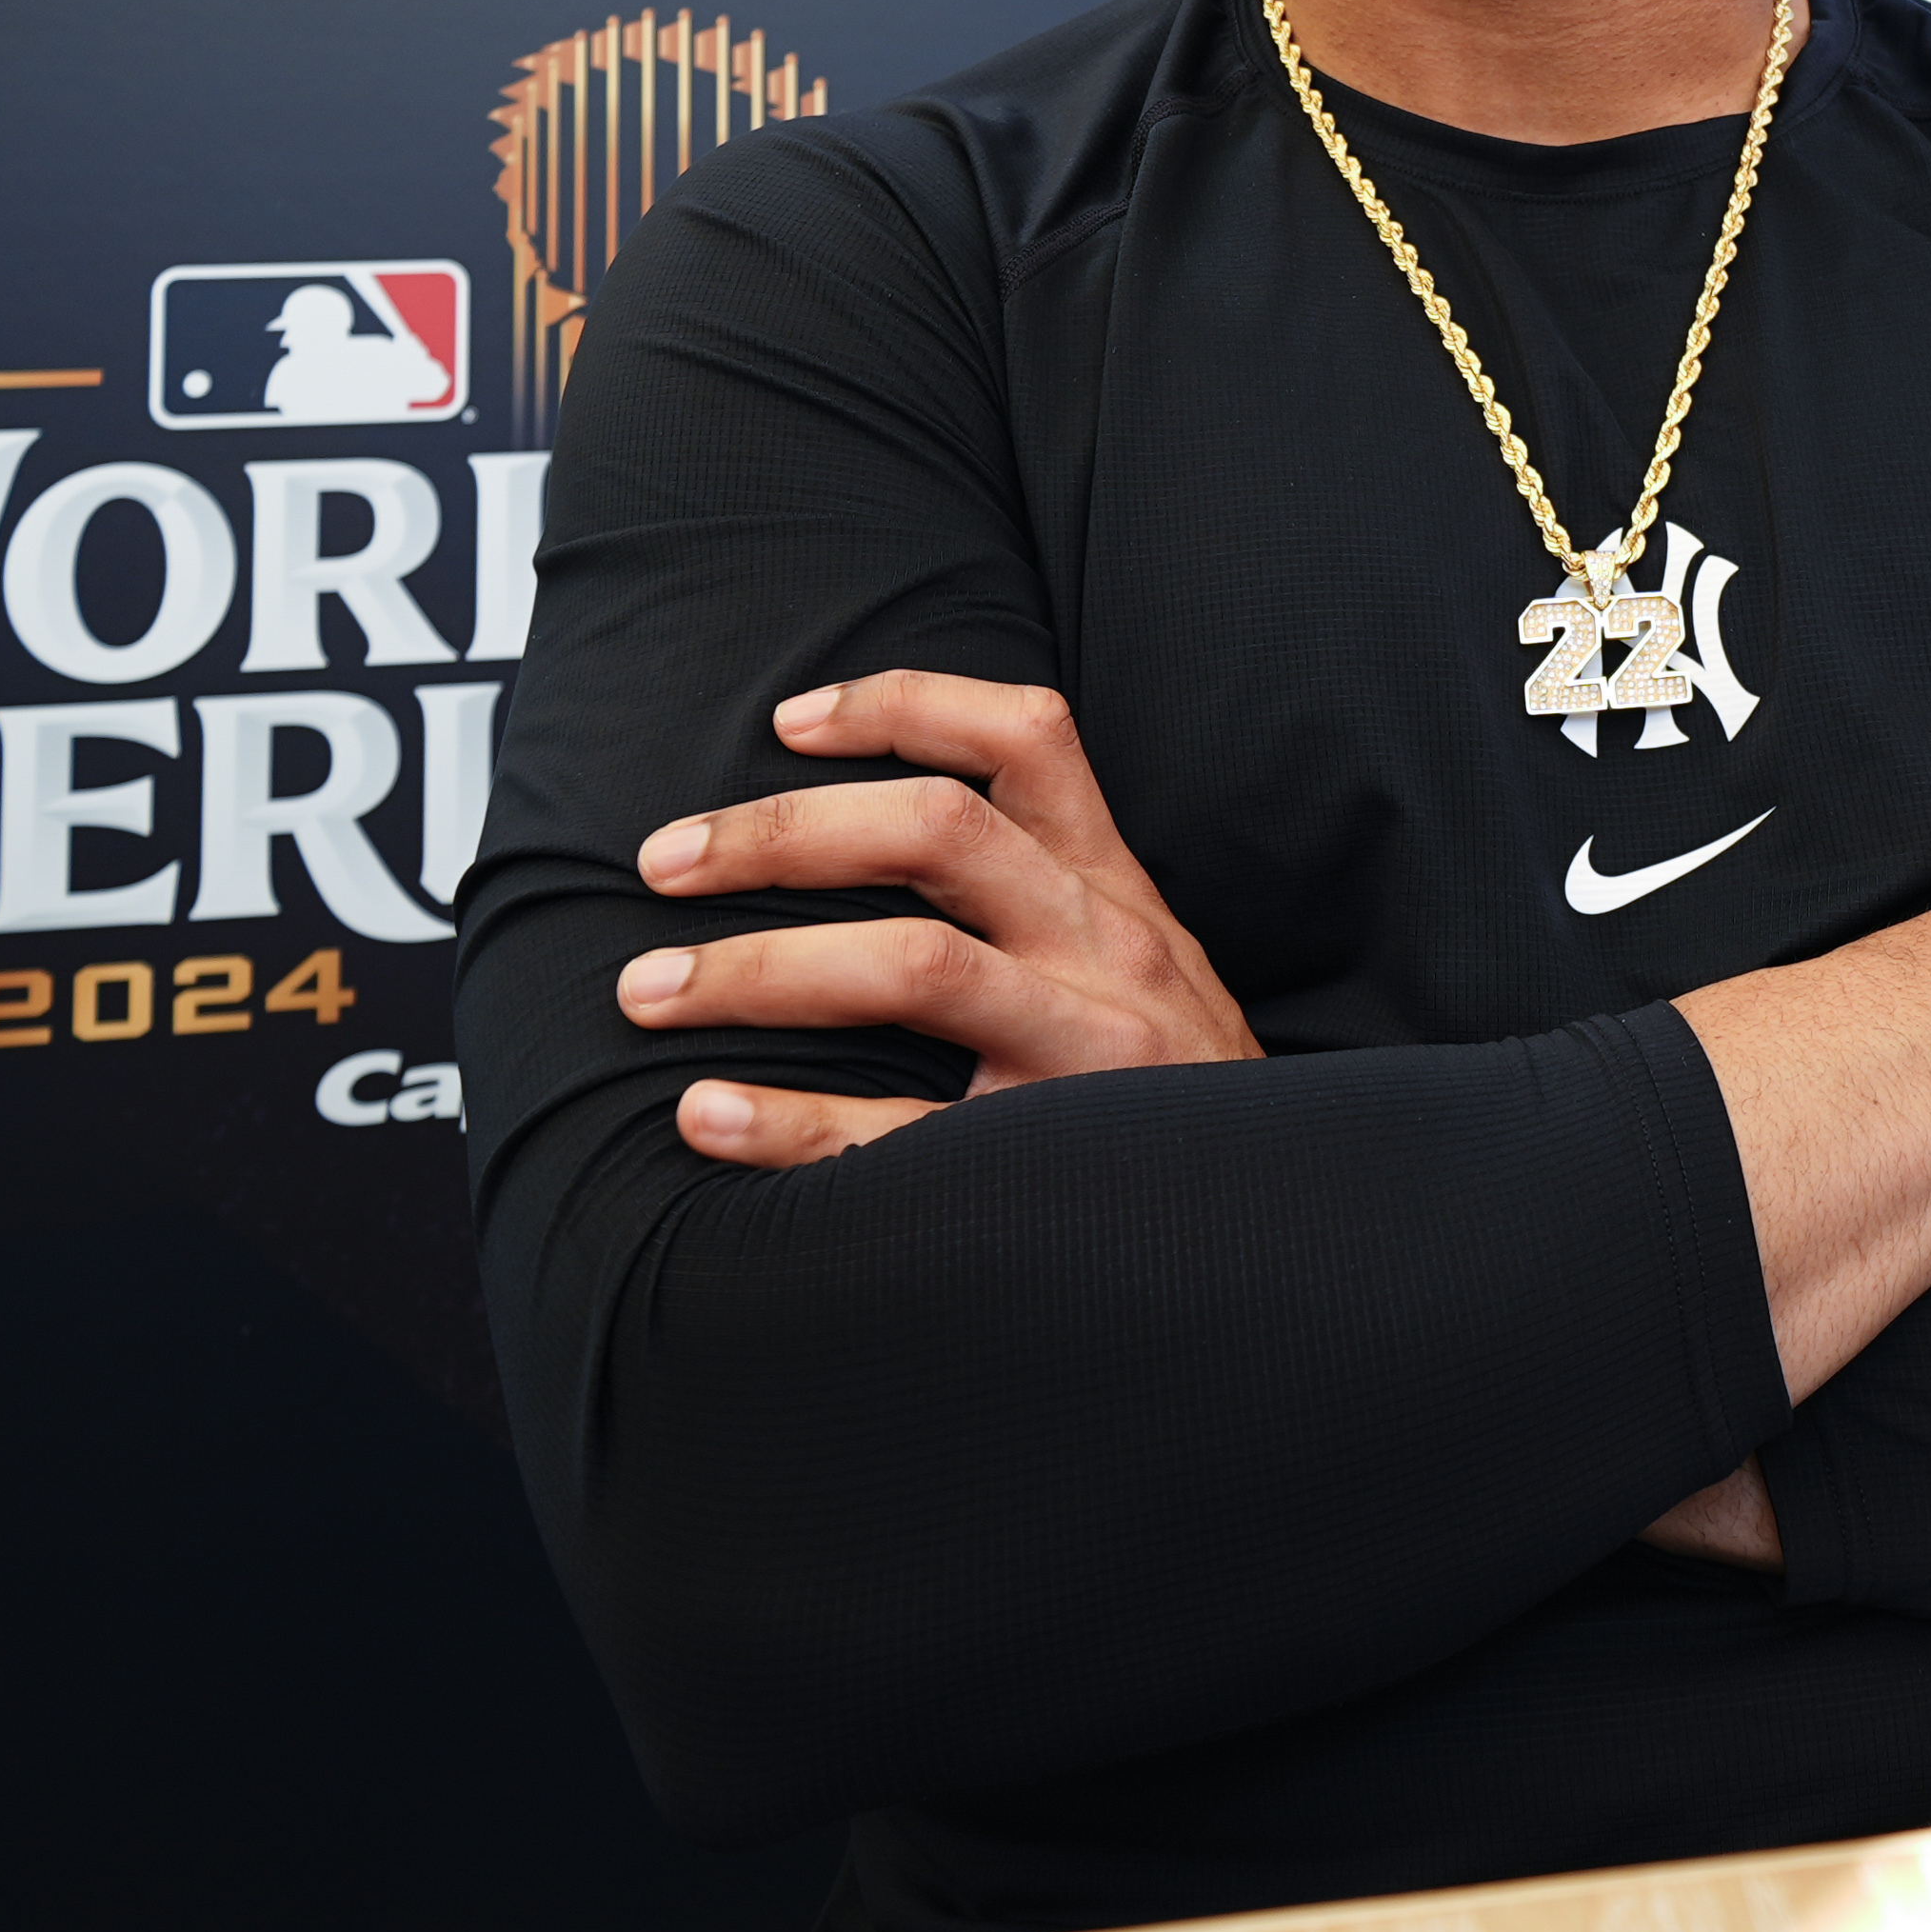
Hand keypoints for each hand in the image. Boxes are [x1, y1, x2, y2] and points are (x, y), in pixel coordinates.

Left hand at [619, 671, 1260, 1167]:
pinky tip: (706, 1118)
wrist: (1285, 1227)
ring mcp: (1088, 1052)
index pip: (1026, 740)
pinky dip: (791, 1123)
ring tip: (646, 989)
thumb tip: (874, 833)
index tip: (788, 721)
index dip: (903, 704)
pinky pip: (901, 1132)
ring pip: (912, 963)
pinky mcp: (1054, 1161)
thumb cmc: (1175, 1091)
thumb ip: (1048, 898)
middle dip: (779, 833)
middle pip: (938, 830)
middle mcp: (1108, 949)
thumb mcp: (1141, 966)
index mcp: (1115, 890)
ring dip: (755, 967)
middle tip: (660, 861)